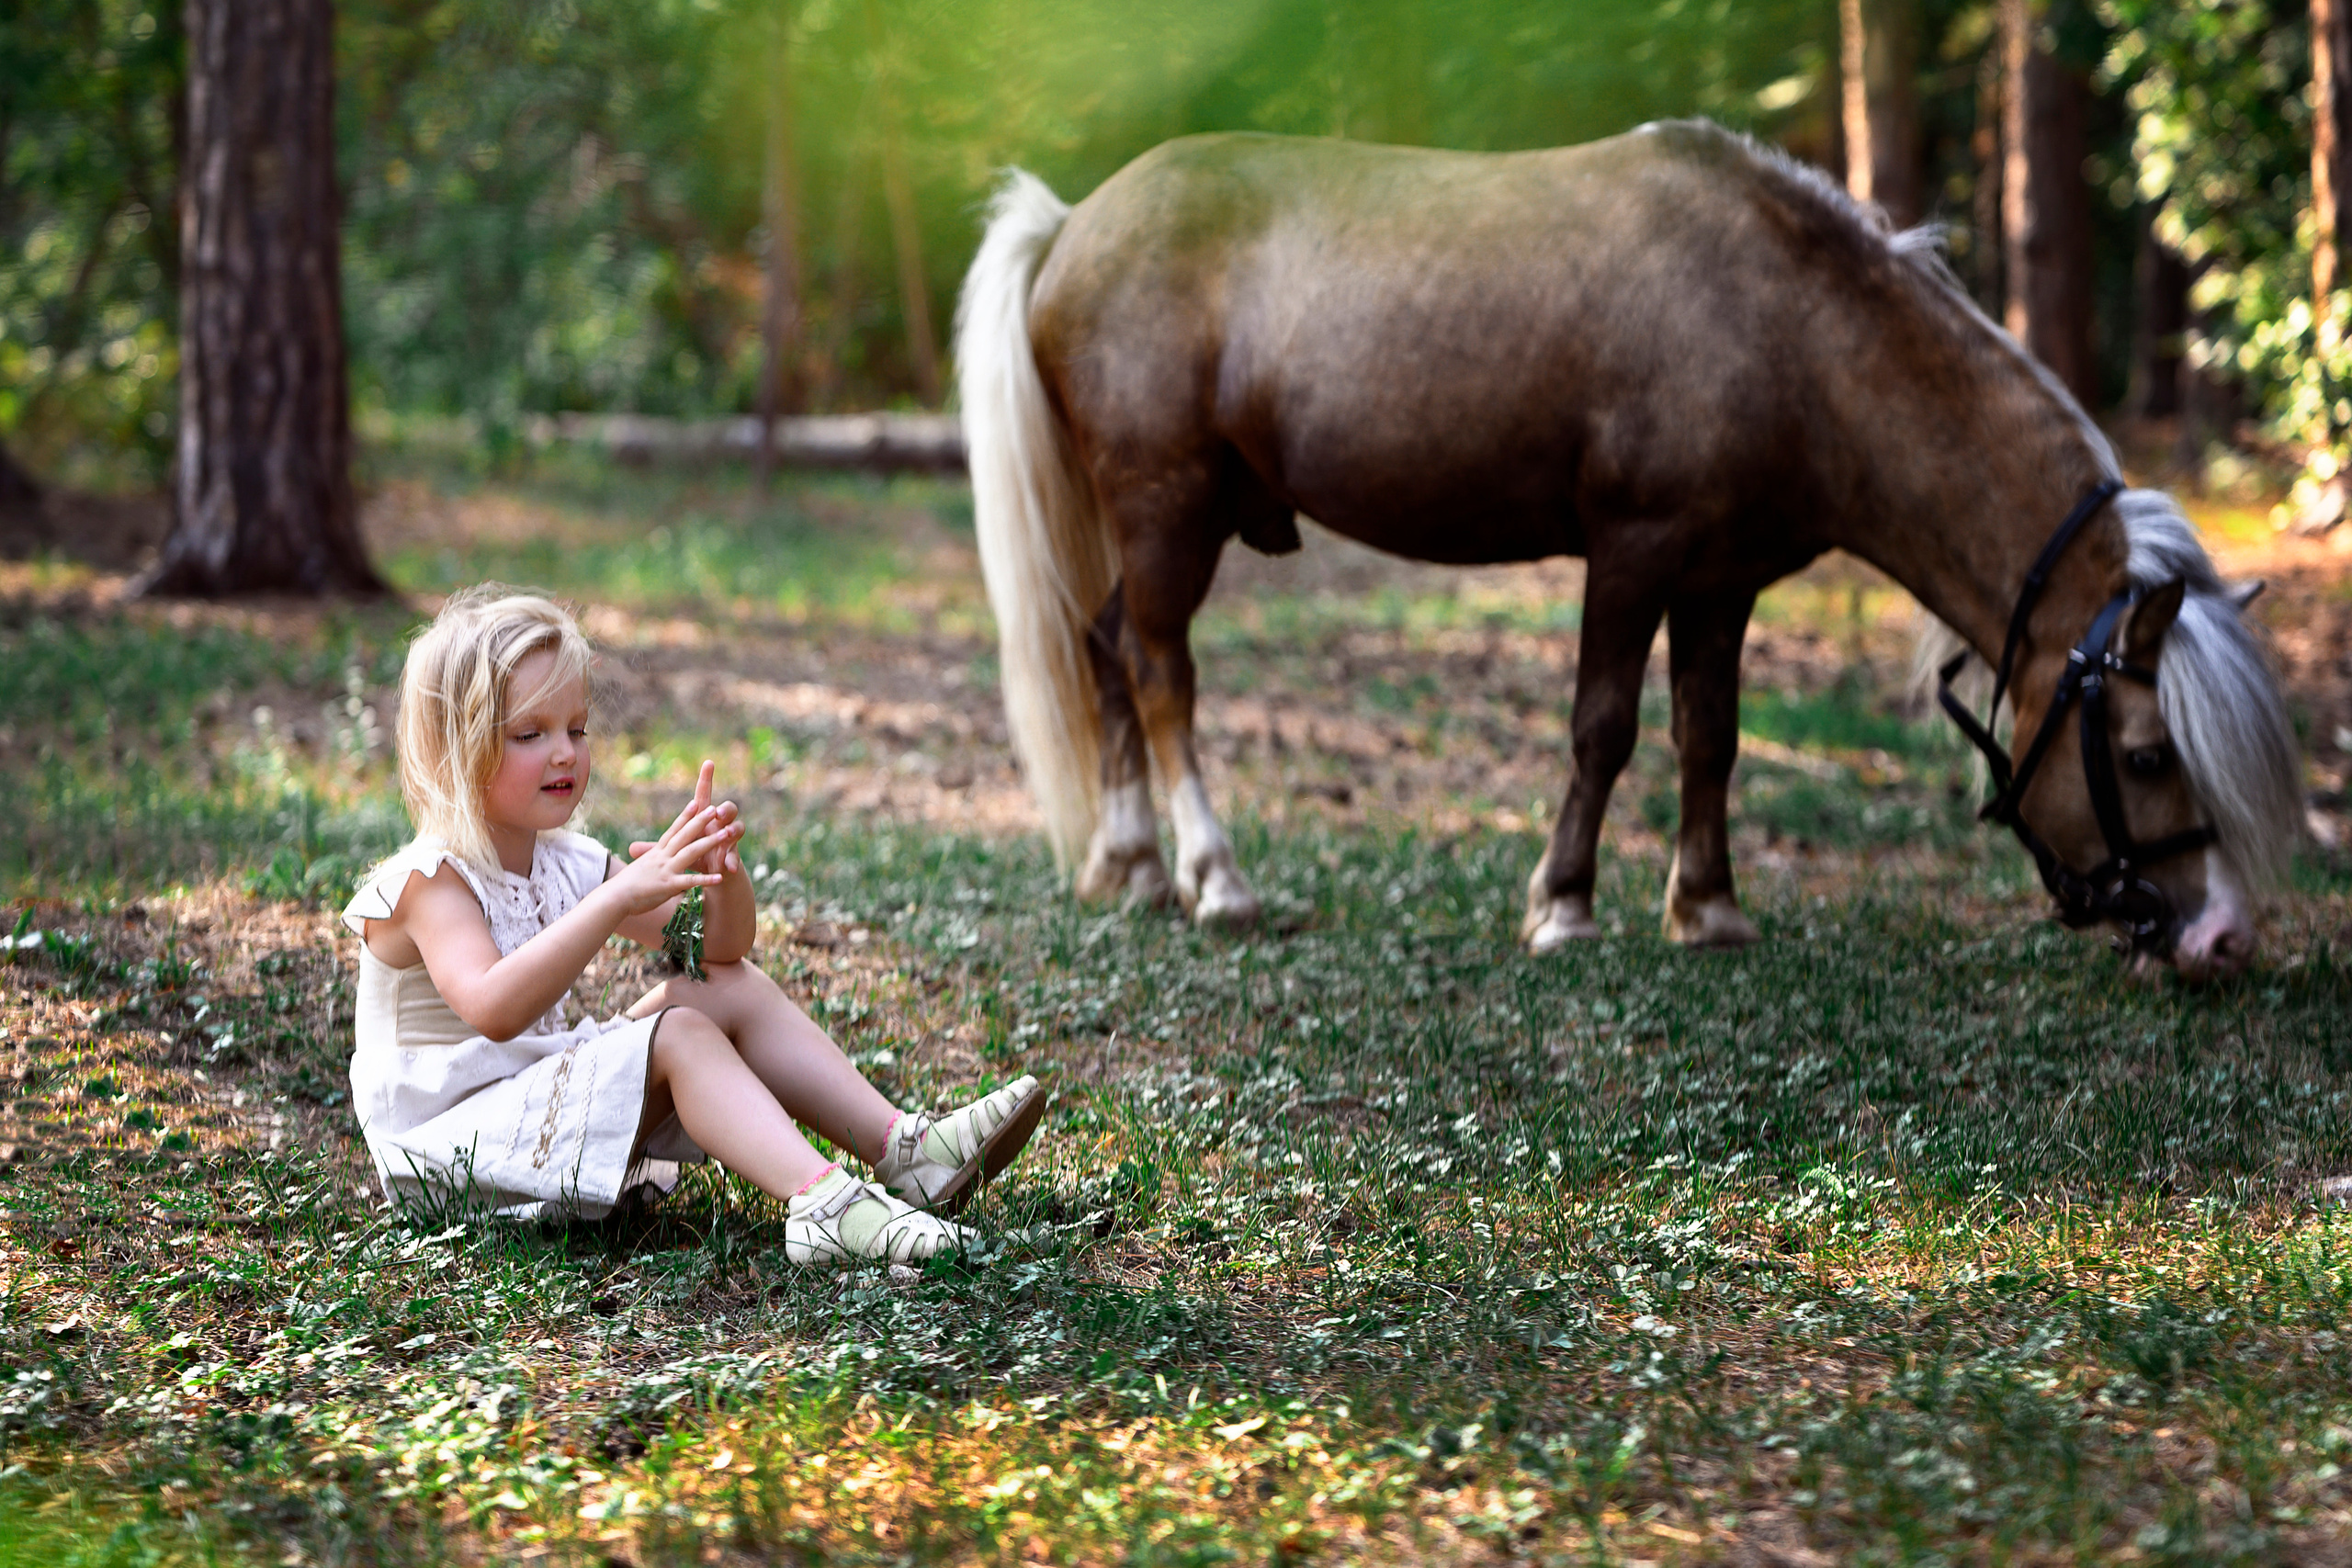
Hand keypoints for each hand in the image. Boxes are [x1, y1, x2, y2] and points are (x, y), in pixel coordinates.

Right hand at [609, 791, 743, 915]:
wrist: (613, 898)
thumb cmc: (625, 886)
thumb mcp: (642, 868)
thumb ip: (652, 862)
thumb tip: (652, 860)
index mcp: (657, 853)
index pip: (673, 830)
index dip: (685, 816)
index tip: (695, 802)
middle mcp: (662, 857)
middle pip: (684, 835)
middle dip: (700, 821)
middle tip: (715, 808)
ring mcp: (666, 870)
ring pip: (691, 852)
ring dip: (709, 842)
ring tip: (726, 834)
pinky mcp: (668, 885)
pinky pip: (690, 881)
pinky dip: (706, 880)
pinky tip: (721, 877)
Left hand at [631, 761, 743, 877]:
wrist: (711, 875)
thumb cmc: (694, 856)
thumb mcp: (675, 850)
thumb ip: (655, 848)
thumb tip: (630, 847)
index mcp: (703, 820)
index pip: (704, 797)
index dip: (706, 779)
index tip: (708, 762)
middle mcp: (719, 826)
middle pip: (728, 808)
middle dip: (724, 808)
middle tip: (717, 812)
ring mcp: (728, 841)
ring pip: (738, 827)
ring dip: (733, 829)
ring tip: (726, 833)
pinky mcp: (732, 856)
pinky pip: (735, 856)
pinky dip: (732, 861)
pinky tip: (728, 867)